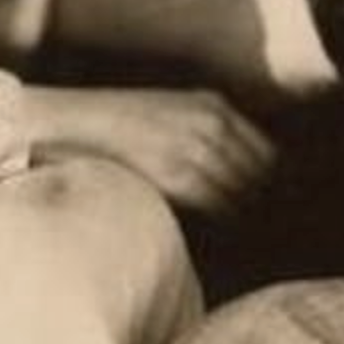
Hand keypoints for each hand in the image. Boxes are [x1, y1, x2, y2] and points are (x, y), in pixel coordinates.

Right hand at [23, 85, 276, 216]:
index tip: (274, 206)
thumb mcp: (171, 113)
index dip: (275, 183)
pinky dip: (225, 222)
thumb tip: (240, 175)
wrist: (68, 123)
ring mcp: (194, 147)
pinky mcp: (174, 174)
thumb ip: (206, 134)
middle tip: (266, 230)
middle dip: (266, 202)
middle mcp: (211, 122)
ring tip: (246, 238)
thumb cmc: (116, 125)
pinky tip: (220, 235)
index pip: (268, 152)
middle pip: (263, 174)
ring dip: (248, 215)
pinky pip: (217, 206)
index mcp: (213, 104)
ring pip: (244, 192)